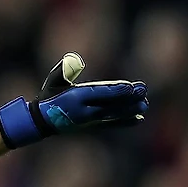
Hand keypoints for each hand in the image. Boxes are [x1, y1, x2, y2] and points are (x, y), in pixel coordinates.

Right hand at [0, 53, 148, 148]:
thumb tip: (74, 59)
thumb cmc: (49, 96)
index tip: (131, 86)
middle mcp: (85, 111)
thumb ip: (64, 70)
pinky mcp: (93, 127)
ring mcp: (90, 121)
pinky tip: (138, 118)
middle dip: (128, 98)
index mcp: (75, 98)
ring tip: (144, 104)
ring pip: (114, 115)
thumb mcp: (54, 81)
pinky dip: (125, 121)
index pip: (100, 93)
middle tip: (143, 90)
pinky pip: (112, 124)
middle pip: (111, 104)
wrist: (43, 122)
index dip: (117, 90)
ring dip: (130, 109)